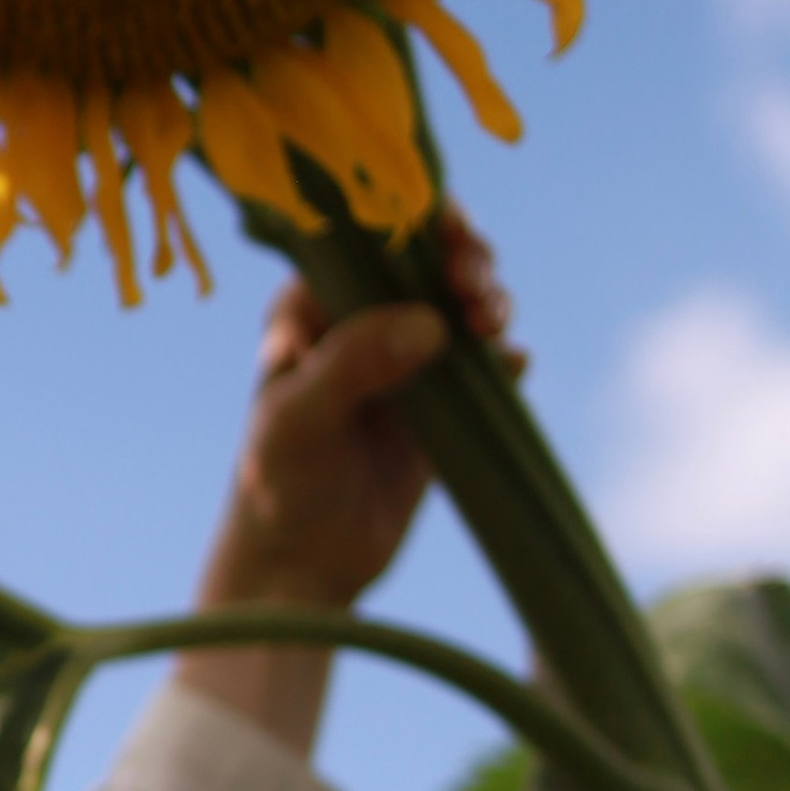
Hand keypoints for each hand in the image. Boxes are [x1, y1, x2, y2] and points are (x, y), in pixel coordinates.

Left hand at [179, 206, 515, 758]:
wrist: (300, 567)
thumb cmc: (278, 486)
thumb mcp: (300, 420)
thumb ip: (354, 365)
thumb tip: (430, 324)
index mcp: (314, 305)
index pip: (370, 236)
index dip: (417, 223)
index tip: (450, 245)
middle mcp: (362, 321)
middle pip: (430, 259)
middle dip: (466, 261)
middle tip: (475, 295)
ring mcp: (405, 362)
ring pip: (463, 305)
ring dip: (489, 302)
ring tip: (489, 328)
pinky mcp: (440, 406)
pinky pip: (485, 365)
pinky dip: (504, 357)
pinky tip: (510, 367)